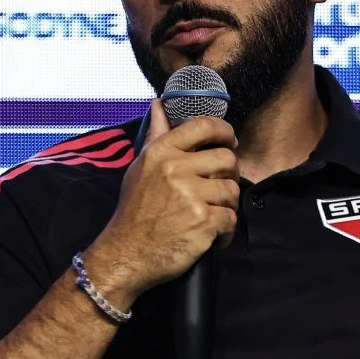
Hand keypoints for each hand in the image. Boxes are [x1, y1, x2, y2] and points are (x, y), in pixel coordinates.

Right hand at [88, 99, 239, 297]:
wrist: (127, 254)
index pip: (204, 126)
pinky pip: (231, 219)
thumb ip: (156, 135)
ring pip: (232, 190)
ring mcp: (191, 195)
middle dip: (229, 175)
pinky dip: (226, 231)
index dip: (225, 132)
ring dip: (227, 205)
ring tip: (212, 214)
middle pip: (227, 159)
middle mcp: (176, 169)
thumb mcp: (140, 167)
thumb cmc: (135, 211)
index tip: (229, 142)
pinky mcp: (204, 221)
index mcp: (162, 152)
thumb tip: (159, 104)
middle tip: (219, 187)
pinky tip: (213, 235)